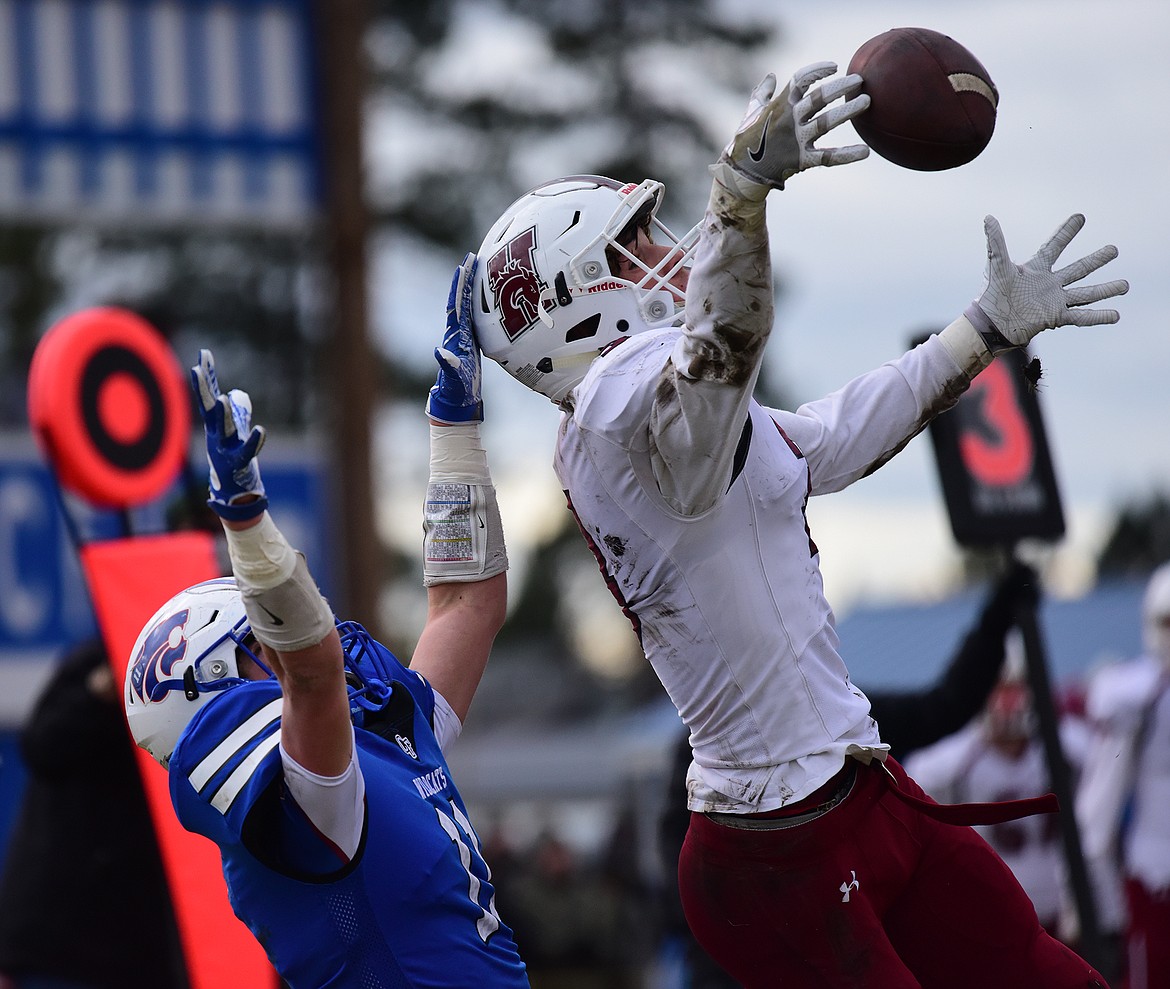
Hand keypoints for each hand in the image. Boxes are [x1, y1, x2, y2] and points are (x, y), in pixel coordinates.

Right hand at [190, 349, 267, 520]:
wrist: (234, 494)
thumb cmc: (234, 460)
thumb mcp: (235, 433)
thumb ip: (235, 412)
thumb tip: (236, 393)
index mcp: (216, 426)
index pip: (209, 396)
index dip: (206, 377)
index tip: (203, 355)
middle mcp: (217, 435)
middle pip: (209, 409)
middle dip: (203, 389)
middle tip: (197, 369)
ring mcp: (226, 449)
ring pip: (224, 429)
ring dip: (222, 415)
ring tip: (221, 398)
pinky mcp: (239, 463)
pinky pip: (247, 451)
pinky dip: (254, 441)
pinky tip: (261, 430)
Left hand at [426, 253, 482, 423]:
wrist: (457, 400)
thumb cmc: (456, 391)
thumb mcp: (453, 378)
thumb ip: (447, 366)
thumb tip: (438, 351)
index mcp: (455, 336)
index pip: (457, 305)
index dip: (460, 285)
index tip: (464, 265)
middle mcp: (457, 333)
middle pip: (461, 300)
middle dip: (465, 278)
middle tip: (471, 257)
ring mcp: (463, 336)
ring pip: (467, 306)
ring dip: (471, 287)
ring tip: (477, 269)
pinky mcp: (470, 342)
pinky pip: (474, 316)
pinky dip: (477, 303)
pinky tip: (483, 296)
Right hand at [713, 62, 869, 197]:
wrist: (743, 172)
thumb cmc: (748, 139)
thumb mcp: (752, 112)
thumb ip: (762, 92)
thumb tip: (771, 76)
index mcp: (780, 105)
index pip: (801, 79)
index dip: (818, 70)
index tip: (834, 67)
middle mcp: (790, 119)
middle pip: (819, 97)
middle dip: (841, 87)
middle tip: (859, 80)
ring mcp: (797, 140)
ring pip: (826, 122)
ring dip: (848, 111)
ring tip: (866, 101)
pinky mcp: (802, 160)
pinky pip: (827, 157)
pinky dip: (847, 155)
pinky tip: (865, 151)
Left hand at [965, 214, 1128, 352]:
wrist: (990, 325)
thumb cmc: (991, 296)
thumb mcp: (996, 266)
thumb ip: (995, 243)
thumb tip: (988, 218)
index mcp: (1036, 269)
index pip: (1054, 246)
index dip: (1066, 232)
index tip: (1080, 217)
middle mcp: (1049, 284)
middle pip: (1078, 269)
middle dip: (1096, 259)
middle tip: (1114, 250)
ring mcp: (1054, 301)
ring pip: (1086, 293)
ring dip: (1105, 289)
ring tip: (1125, 285)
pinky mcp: (1056, 317)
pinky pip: (1081, 316)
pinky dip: (1098, 316)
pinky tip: (1116, 315)